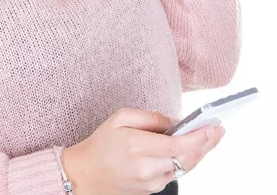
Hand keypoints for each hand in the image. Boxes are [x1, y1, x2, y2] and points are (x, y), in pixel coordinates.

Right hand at [61, 108, 224, 194]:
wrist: (85, 175)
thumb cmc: (101, 143)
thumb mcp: (120, 118)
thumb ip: (150, 117)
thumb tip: (175, 121)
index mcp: (138, 147)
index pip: (178, 145)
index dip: (199, 137)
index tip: (213, 126)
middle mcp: (147, 169)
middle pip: (188, 158)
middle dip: (207, 144)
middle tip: (219, 130)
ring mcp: (151, 183)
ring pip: (184, 168)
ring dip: (199, 153)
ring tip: (210, 137)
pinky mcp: (152, 190)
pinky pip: (175, 173)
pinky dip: (186, 161)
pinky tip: (191, 150)